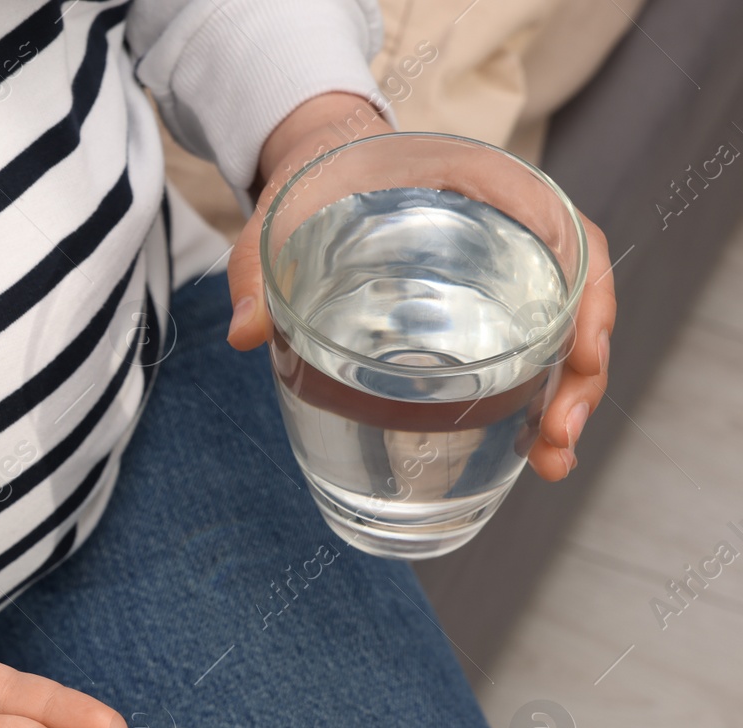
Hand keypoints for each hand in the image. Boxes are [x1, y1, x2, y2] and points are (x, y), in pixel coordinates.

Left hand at [224, 93, 615, 479]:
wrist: (320, 166)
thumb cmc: (311, 182)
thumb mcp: (277, 217)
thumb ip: (257, 267)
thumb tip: (244, 333)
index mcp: (475, 182)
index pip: (561, 226)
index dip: (585, 290)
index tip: (582, 353)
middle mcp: (507, 220)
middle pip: (577, 290)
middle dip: (583, 369)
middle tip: (560, 437)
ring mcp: (504, 261)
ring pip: (564, 325)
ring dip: (568, 393)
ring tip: (552, 459)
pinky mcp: (490, 296)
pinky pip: (532, 338)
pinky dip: (537, 390)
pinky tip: (530, 443)